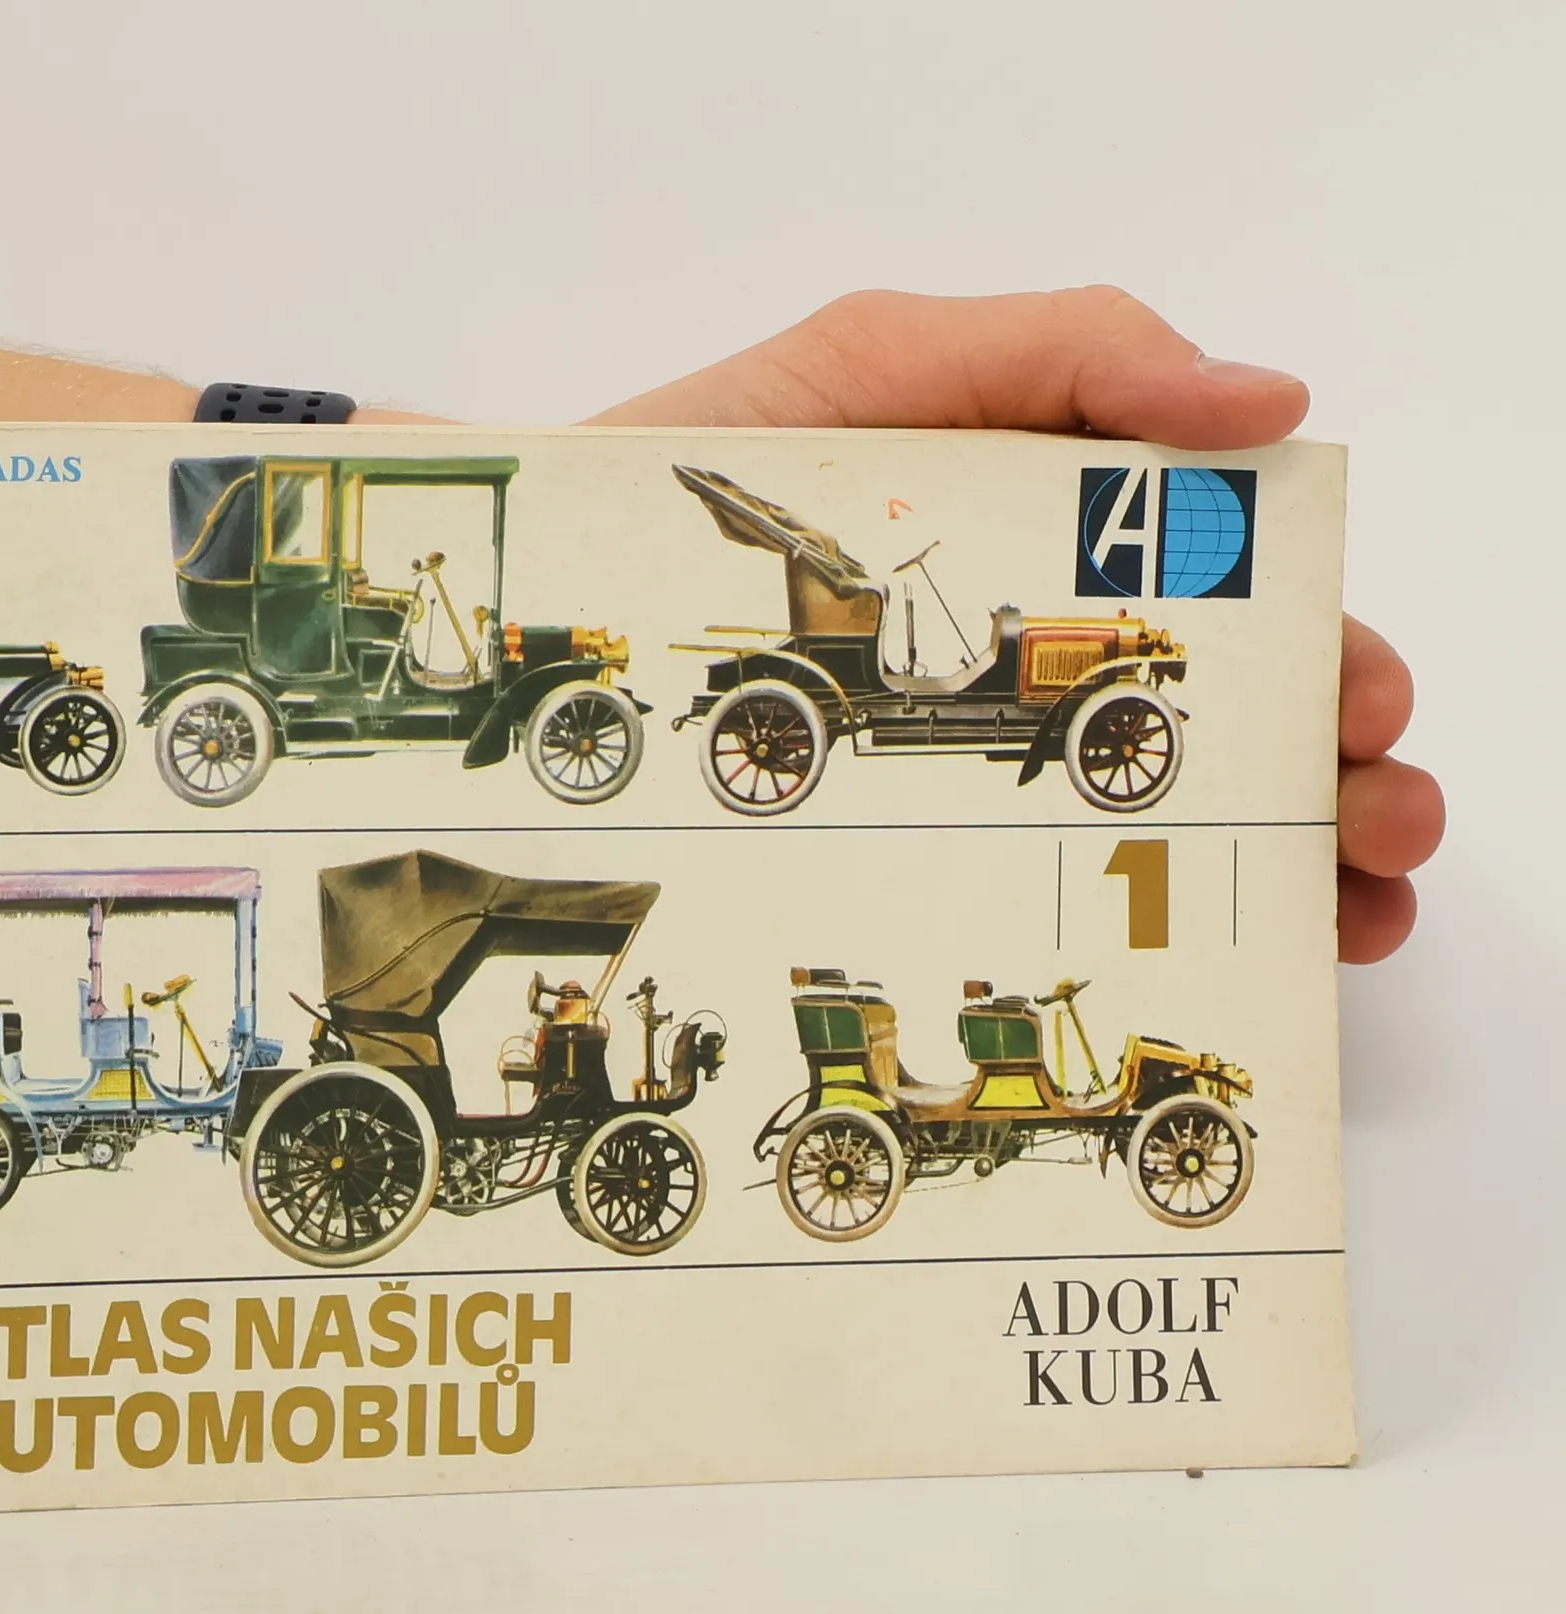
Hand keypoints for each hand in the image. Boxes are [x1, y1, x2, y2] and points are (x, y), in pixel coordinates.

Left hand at [360, 285, 1443, 961]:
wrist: (533, 597)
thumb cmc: (688, 468)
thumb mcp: (872, 370)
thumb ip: (1060, 352)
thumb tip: (1266, 396)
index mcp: (1030, 553)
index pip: (1210, 607)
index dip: (1312, 650)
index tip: (1363, 702)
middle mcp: (1003, 670)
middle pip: (1205, 730)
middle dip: (1322, 775)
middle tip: (1376, 822)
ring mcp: (943, 772)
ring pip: (1147, 831)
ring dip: (1279, 870)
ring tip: (1348, 909)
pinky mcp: (875, 855)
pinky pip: (1025, 903)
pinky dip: (1147, 937)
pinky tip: (1231, 963)